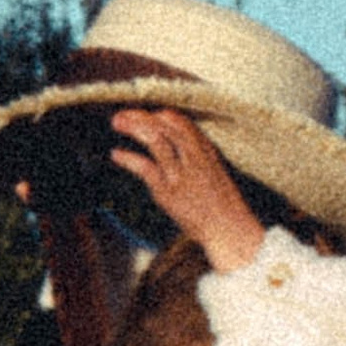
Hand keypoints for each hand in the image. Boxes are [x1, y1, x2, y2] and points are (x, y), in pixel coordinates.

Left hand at [108, 109, 267, 270]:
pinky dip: (128, 158)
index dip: (160, 116)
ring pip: (156, 141)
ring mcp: (181, 174)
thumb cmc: (221, 206)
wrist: (229, 230)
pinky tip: (116, 154)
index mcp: (206, 151)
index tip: (145, 115)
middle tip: (121, 114)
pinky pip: (146, 168)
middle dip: (141, 116)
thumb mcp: (214, 173)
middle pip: (166, 126)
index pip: (182, 122)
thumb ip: (197, 157)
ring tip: (117, 124)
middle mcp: (194, 157)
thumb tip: (176, 146)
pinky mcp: (169, 192)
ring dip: (134, 129)